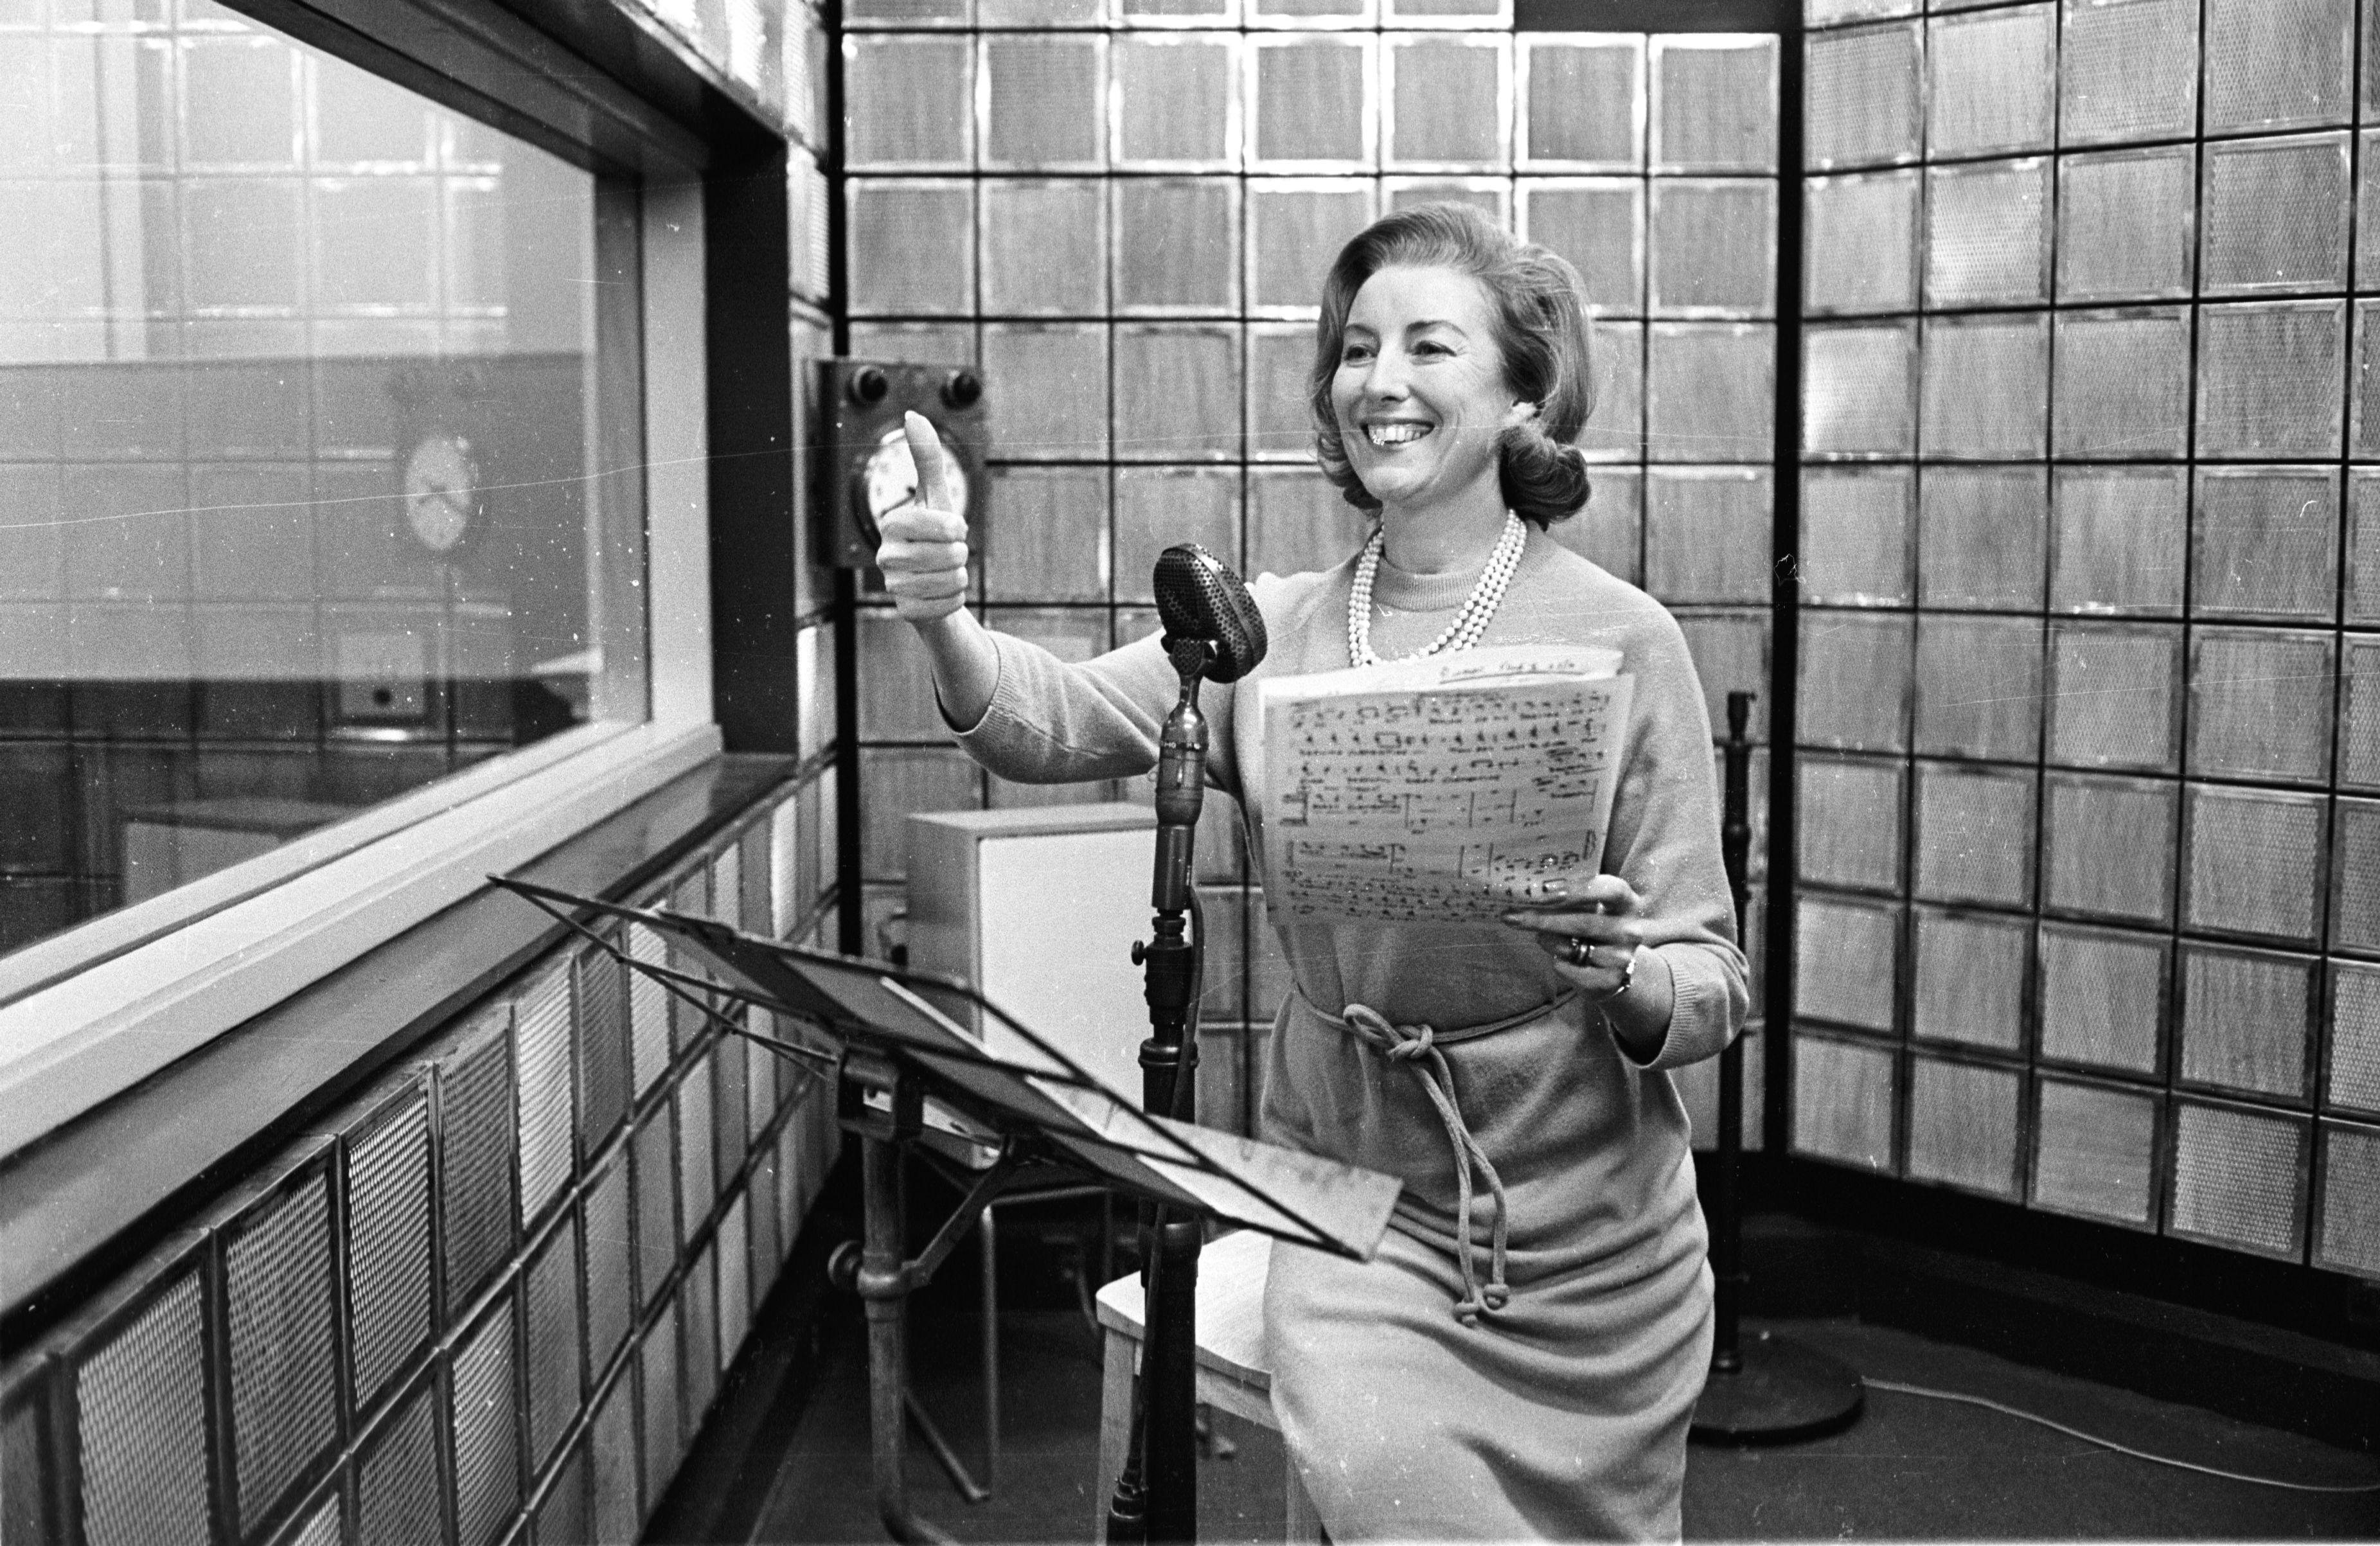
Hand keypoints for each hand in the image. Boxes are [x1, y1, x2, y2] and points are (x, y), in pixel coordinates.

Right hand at [874, 411, 969, 623]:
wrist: (932, 583)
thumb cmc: (936, 535)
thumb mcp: (937, 496)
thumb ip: (926, 457)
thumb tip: (912, 415)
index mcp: (891, 524)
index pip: (941, 525)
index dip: (956, 528)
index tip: (951, 529)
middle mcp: (885, 555)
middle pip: (950, 554)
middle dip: (959, 554)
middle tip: (948, 553)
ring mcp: (892, 585)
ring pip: (950, 580)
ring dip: (959, 577)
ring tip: (945, 572)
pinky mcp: (905, 612)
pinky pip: (947, 605)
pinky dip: (954, 599)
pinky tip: (940, 594)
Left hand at [1502, 873, 1645, 1002]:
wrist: (1616, 969)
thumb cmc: (1595, 929)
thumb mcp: (1592, 909)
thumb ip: (1570, 902)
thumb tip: (1529, 897)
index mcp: (1627, 903)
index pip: (1611, 890)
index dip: (1580, 890)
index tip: (1546, 891)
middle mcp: (1630, 930)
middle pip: (1584, 922)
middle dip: (1544, 919)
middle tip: (1512, 916)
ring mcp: (1622, 957)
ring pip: (1574, 948)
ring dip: (1548, 941)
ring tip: (1538, 936)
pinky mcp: (1612, 981)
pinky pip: (1573, 971)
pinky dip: (1559, 964)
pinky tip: (1558, 960)